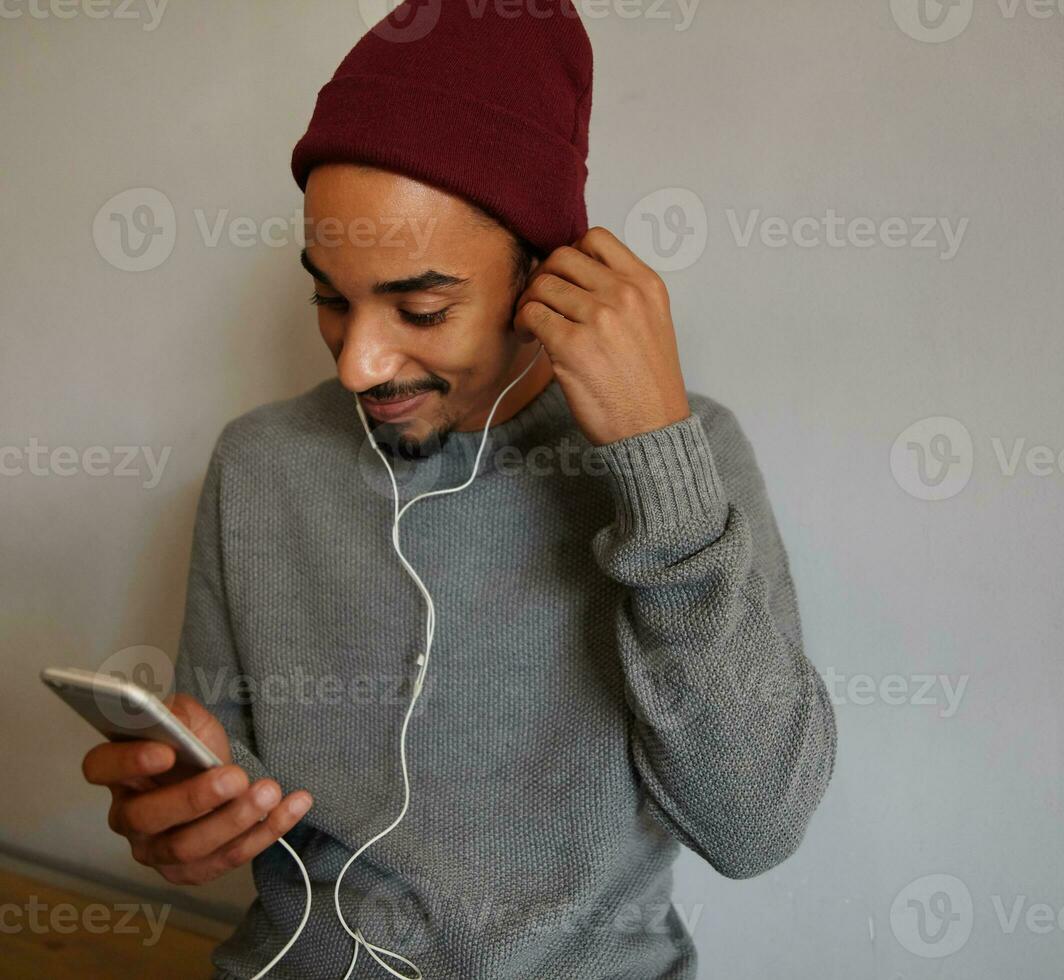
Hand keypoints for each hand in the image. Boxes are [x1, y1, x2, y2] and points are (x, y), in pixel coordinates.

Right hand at [81, 694, 312, 885]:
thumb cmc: (194, 746)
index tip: (164, 752)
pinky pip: (227, 859)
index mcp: (118, 772)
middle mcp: (129, 817)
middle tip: (235, 777)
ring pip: (187, 847)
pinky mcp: (191, 870)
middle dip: (194, 798)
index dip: (127, 762)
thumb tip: (176, 722)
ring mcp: (156, 850)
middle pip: (147, 817)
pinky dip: (266, 833)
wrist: (217, 772)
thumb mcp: (188, 718)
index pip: (100, 767)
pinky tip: (293, 805)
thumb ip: (179, 715)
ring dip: (234, 820)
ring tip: (269, 792)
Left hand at [513, 226, 690, 445]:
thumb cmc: (648, 384)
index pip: (596, 238)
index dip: (570, 255)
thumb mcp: (652, 323)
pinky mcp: (571, 345)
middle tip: (541, 302)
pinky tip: (530, 337)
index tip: (564, 280)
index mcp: (646, 285)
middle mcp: (624, 294)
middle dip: (544, 277)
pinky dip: (523, 322)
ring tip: (532, 324)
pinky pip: (532, 314)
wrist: (652, 429)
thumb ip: (622, 293)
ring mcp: (599, 318)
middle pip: (562, 257)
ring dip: (528, 301)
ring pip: (542, 284)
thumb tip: (574, 276)